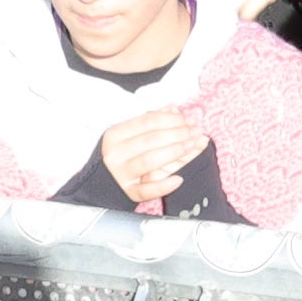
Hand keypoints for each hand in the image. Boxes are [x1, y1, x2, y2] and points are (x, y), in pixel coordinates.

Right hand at [93, 102, 211, 210]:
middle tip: (196, 131)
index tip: (189, 119)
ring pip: (150, 160)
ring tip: (192, 145)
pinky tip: (179, 179)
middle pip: (151, 139)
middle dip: (178, 133)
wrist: (105, 182)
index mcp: (115, 134)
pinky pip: (147, 190)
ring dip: (175, 152)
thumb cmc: (123, 153)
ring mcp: (121, 174)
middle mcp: (115, 153)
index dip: (171, 119)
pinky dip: (164, 186)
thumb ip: (152, 121)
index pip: (147, 121)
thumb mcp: (132, 135)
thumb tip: (174, 108)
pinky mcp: (128, 192)